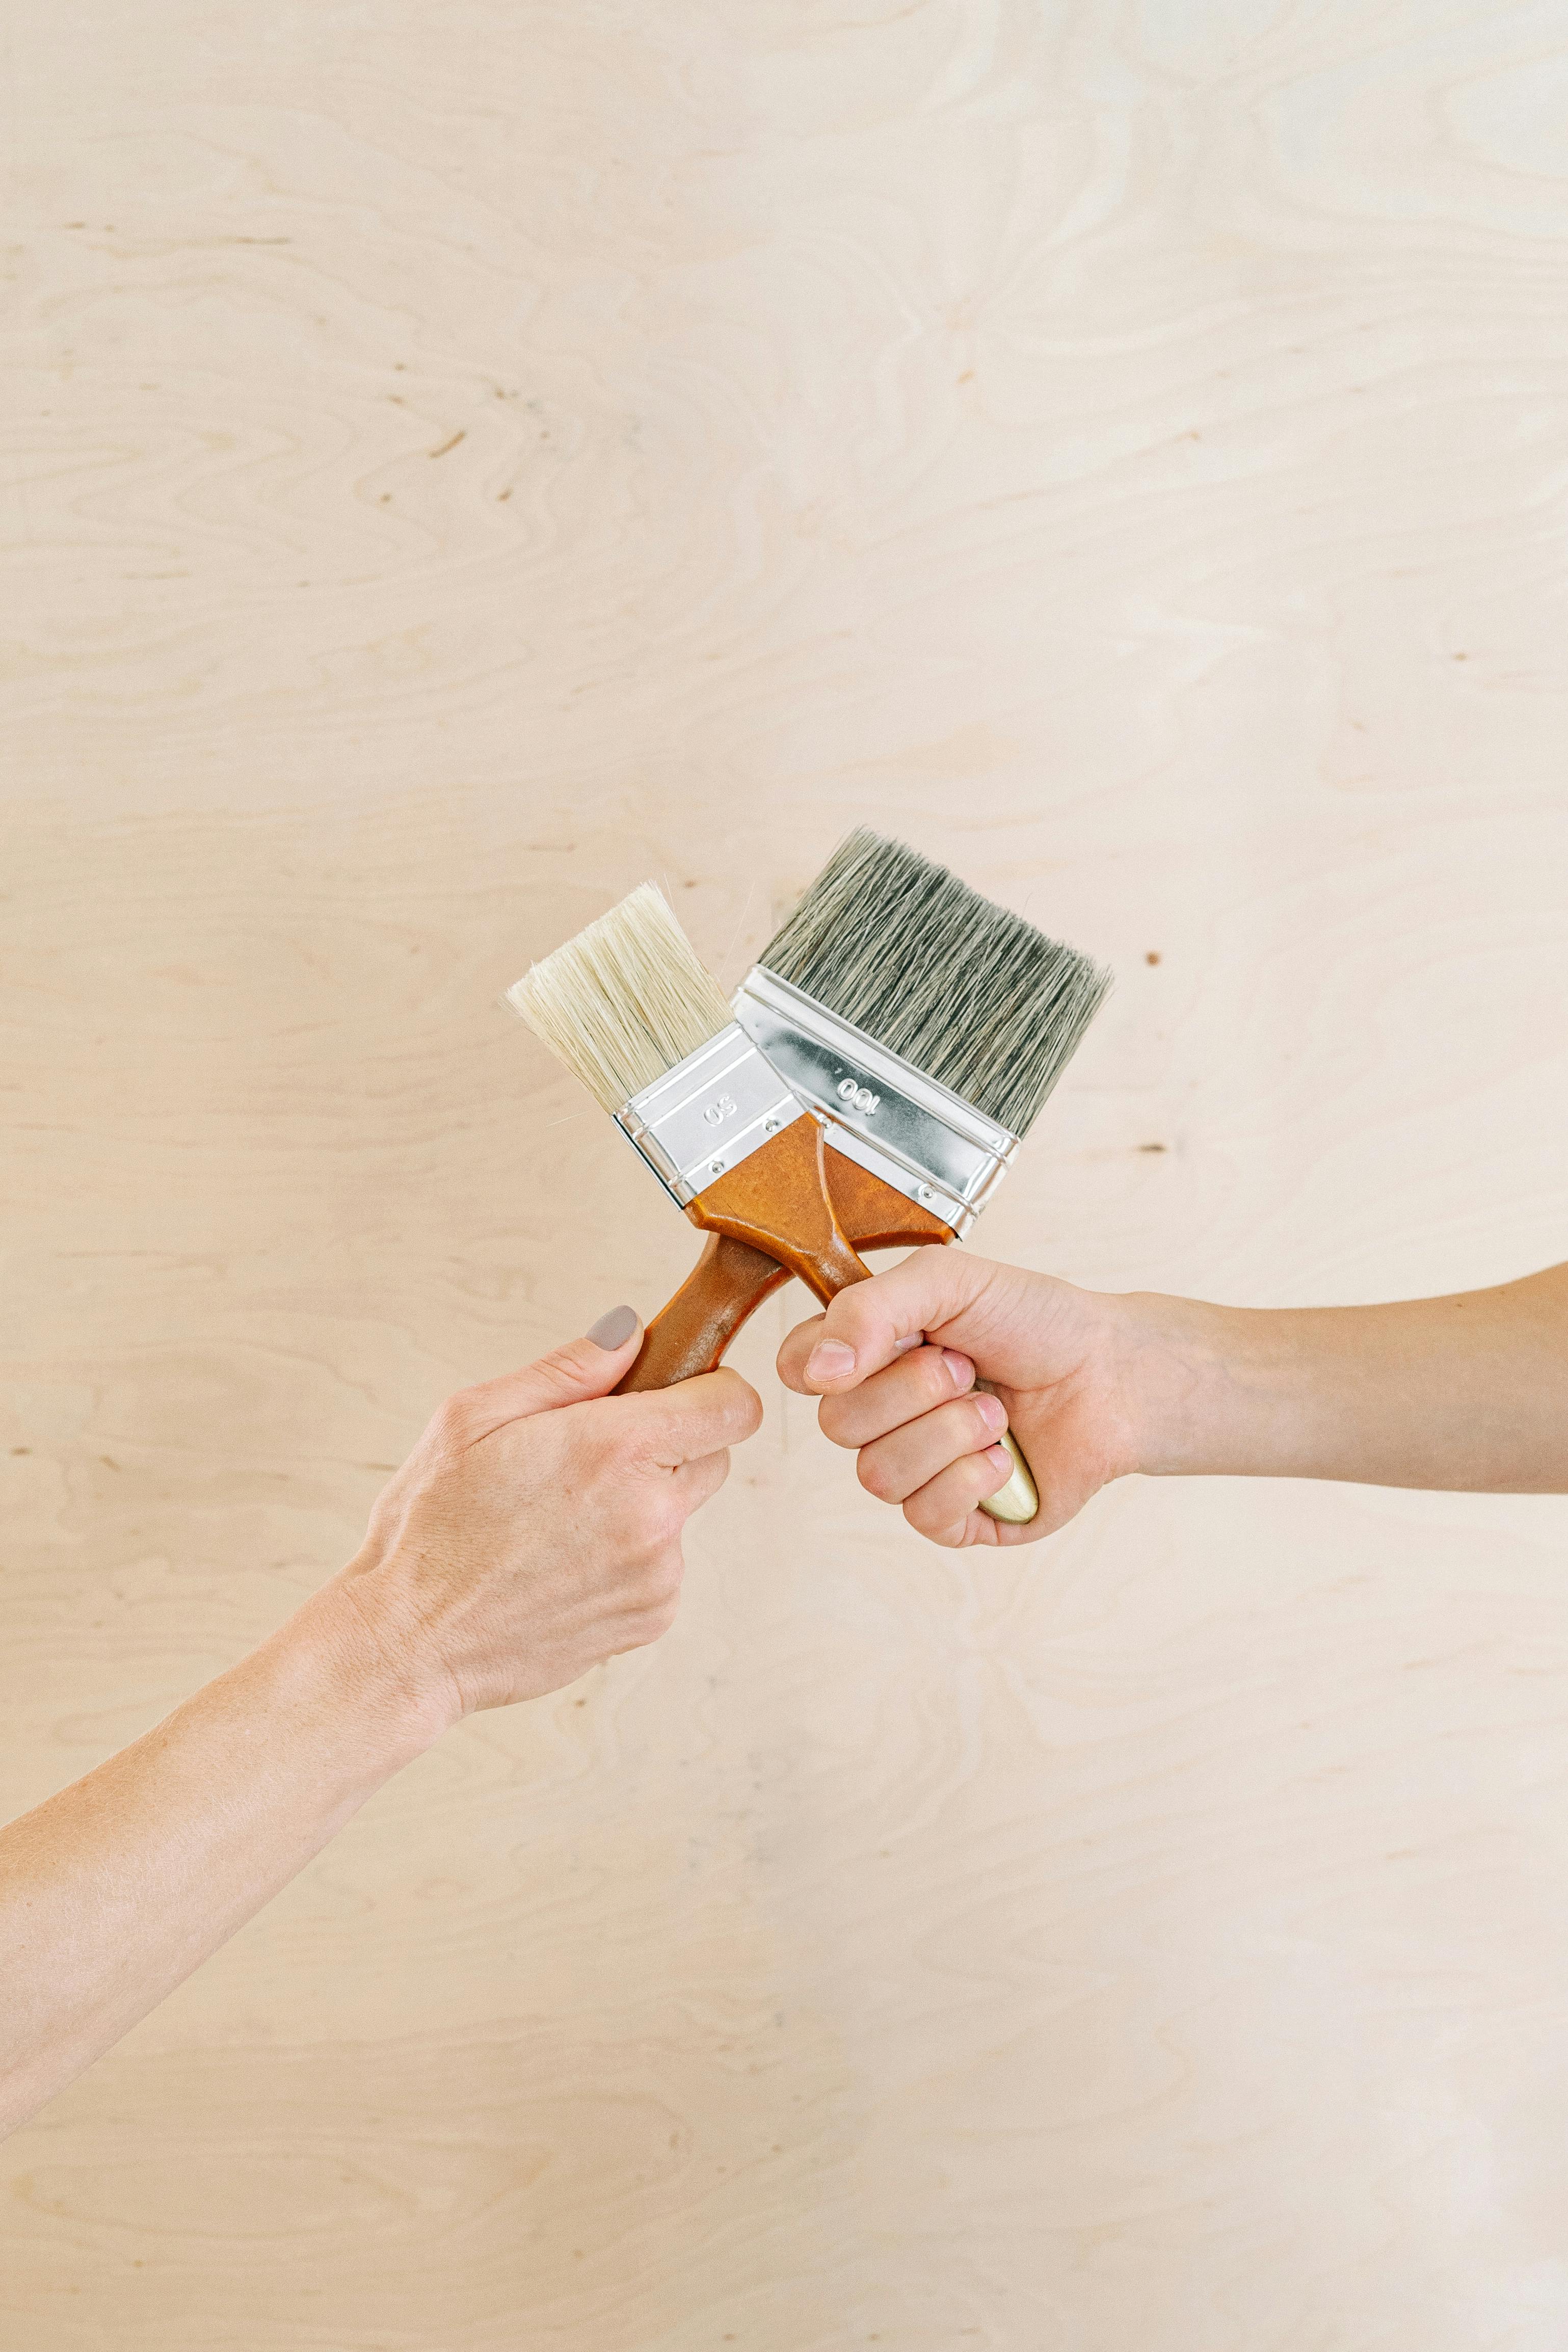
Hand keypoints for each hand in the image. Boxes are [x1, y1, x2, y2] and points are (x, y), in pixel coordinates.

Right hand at [334, 1310, 761, 1722]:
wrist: (412, 1641)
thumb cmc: (430, 1526)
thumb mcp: (474, 1417)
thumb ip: (568, 1369)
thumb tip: (630, 1334)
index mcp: (617, 1448)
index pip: (734, 1406)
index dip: (711, 1390)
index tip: (675, 1392)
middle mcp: (653, 1512)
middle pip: (712, 1455)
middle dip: (666, 1445)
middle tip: (587, 1458)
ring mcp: (658, 1573)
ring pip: (681, 1514)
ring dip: (642, 1506)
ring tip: (557, 1522)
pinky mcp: (651, 1618)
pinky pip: (662, 1567)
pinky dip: (627, 1559)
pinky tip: (562, 1565)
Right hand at [778, 1253, 1138, 1548]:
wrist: (1113, 1375)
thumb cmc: (1036, 1322)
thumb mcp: (951, 1281)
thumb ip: (871, 1307)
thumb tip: (816, 1368)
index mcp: (870, 1354)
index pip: (798, 1368)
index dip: (826, 1362)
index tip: (889, 1342)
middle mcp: (883, 1415)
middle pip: (837, 1425)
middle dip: (915, 1390)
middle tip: (969, 1367)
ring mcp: (916, 1470)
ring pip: (878, 1475)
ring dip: (950, 1434)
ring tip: (997, 1410)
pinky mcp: (955, 1518)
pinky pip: (924, 1516)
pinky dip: (970, 1479)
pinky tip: (1005, 1456)